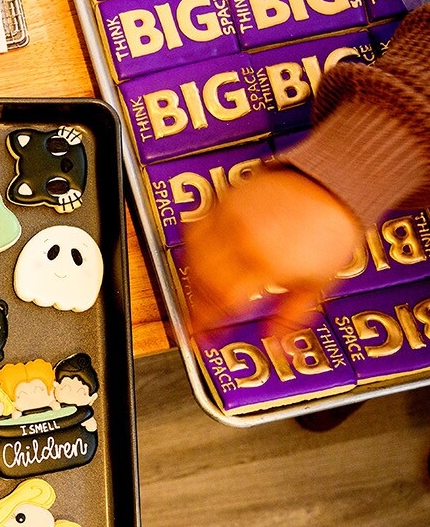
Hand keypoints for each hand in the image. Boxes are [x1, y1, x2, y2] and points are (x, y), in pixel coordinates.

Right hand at [182, 167, 361, 335]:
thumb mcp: (319, 282)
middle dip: (196, 303)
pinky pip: (195, 228)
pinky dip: (192, 248)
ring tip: (198, 291)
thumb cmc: (332, 228)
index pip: (222, 301)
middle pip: (202, 280)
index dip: (206, 323)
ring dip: (191, 277)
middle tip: (199, 318)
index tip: (201, 337)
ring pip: (193, 254)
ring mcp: (231, 217)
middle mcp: (242, 240)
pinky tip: (199, 258)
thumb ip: (291, 315)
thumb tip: (277, 344)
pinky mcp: (225, 201)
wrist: (335, 182)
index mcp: (264, 263)